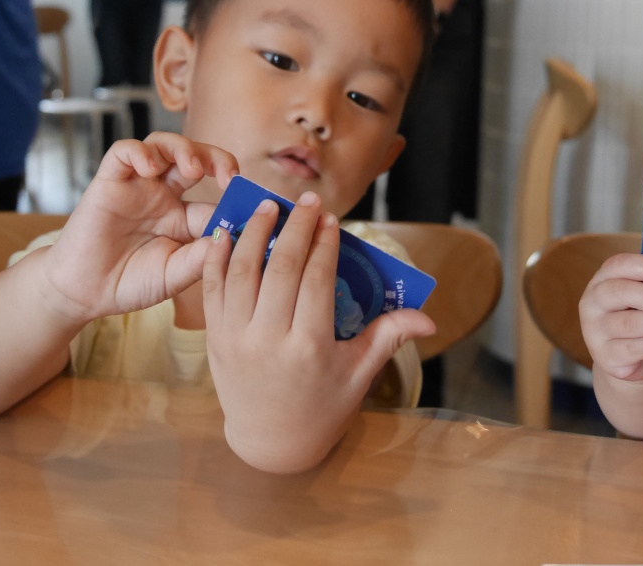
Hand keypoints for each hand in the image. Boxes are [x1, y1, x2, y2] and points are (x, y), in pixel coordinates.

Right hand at [43, 132, 237, 325]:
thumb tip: (234, 236)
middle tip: (228, 177)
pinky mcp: (109, 181)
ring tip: (192, 168)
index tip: (256, 208)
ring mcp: (137, 186)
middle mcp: (164, 196)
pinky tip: (148, 167)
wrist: (84, 292)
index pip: (219, 199)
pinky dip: (139, 152)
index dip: (239, 200)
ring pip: (164, 146)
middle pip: (197, 158)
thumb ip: (202, 257)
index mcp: (185, 219)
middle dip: (218, 159)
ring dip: (183, 148)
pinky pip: (124, 151)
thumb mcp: (174, 275)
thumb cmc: (129, 283)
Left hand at [203, 191, 434, 472]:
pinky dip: (216, 257)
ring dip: (254, 233)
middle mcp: (268, 339)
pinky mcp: (214, 338)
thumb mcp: (358, 374)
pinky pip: (212, 289)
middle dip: (295, 228)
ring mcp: (235, 338)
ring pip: (241, 271)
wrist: (270, 441)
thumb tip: (430, 318)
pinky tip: (227, 232)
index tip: (331, 220)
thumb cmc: (322, 406)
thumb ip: (388, 338)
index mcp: (309, 347)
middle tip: (307, 201)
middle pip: (279, 268)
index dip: (324, 245)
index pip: (315, 280)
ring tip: (269, 206)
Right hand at [580, 252, 642, 382]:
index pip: (616, 265)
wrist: (626, 357)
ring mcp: (594, 331)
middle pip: (618, 292)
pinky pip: (635, 348)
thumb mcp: (641, 299)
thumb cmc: (638, 319)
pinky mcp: (604, 356)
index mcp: (602, 281)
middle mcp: (591, 304)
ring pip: (629, 323)